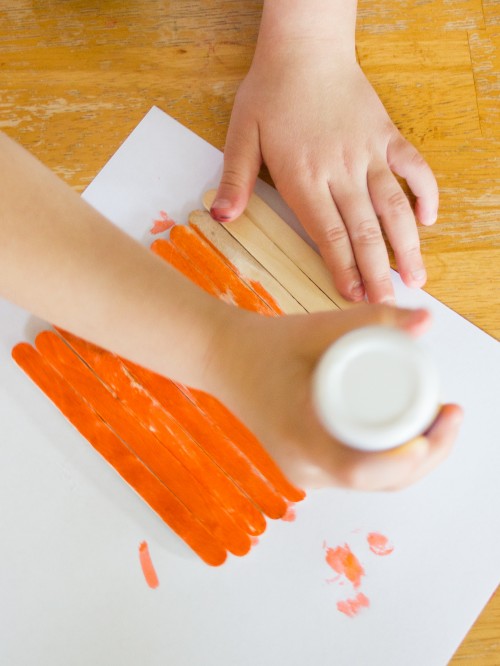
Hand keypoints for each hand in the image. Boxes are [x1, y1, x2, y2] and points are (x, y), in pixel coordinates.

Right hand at [207, 305, 461, 489]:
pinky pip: (361, 474)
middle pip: (378, 481)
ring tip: (438, 419)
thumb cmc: (266, 345)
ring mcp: (306, 472)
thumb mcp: (317, 327)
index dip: (404, 458)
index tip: (436, 427)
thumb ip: (372, 320)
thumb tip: (427, 321)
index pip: (359, 469)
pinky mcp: (311, 467)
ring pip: (373, 481)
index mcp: (298, 436)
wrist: (224, 361)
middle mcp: (303, 466)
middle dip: (427, 454)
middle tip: (451, 413)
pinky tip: (413, 433)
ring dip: (414, 457)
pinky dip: (392, 459)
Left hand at [211, 41, 437, 303]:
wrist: (305, 48)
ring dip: (406, 244)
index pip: (328, 234)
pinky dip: (425, 192)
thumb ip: (236, 179)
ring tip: (416, 276)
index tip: (353, 298)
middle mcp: (340, 170)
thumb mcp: (241, 134)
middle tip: (387, 304)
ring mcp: (368, 152)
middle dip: (376, 270)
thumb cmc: (271, 91)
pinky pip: (414, 166)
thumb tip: (222, 218)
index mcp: (304, 176)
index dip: (343, 269)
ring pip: (393, 206)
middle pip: (363, 229)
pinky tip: (428, 219)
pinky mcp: (386, 135)